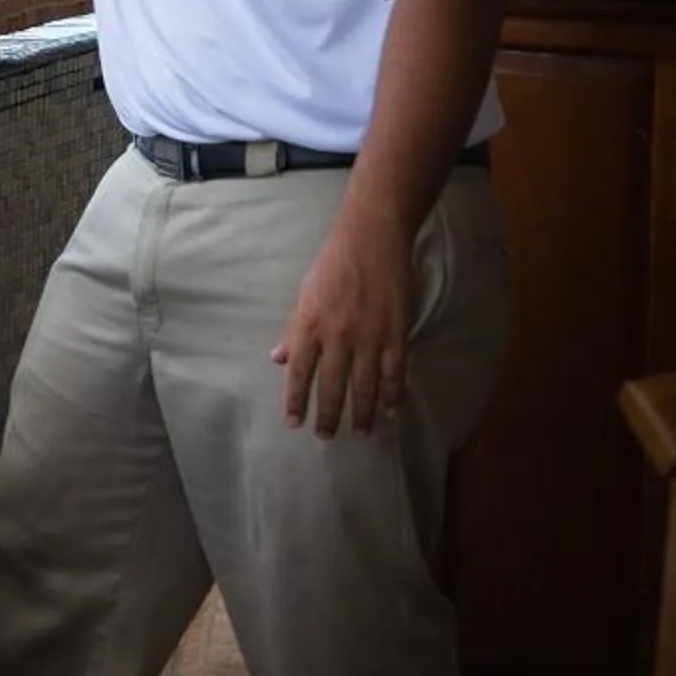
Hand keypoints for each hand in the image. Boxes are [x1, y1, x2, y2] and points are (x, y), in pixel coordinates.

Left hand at [274, 207, 414, 436]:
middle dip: (327, 415)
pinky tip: (391, 410)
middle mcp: (337, 335)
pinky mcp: (396, 332)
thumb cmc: (333, 264)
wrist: (371, 238)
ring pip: (364, 385)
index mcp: (309, 325)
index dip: (296, 400)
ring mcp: (369, 336)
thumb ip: (294, 330)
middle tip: (325, 438)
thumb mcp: (304, 294)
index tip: (293, 424)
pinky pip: (394, 372)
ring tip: (360, 433)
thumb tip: (279, 359)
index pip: (299, 372)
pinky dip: (393, 394)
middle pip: (331, 385)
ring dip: (362, 413)